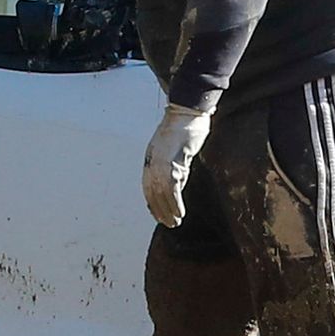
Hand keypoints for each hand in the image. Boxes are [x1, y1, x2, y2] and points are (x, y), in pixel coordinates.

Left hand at [143, 102, 212, 228]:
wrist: (186, 112)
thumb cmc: (183, 127)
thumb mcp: (173, 148)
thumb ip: (173, 164)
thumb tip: (176, 183)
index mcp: (150, 158)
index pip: (148, 186)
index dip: (153, 202)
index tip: (158, 214)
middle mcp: (151, 162)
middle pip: (152, 192)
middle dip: (160, 210)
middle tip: (168, 223)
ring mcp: (160, 162)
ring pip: (161, 194)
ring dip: (168, 211)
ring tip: (175, 222)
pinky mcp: (171, 162)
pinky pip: (171, 189)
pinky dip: (175, 203)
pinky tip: (180, 212)